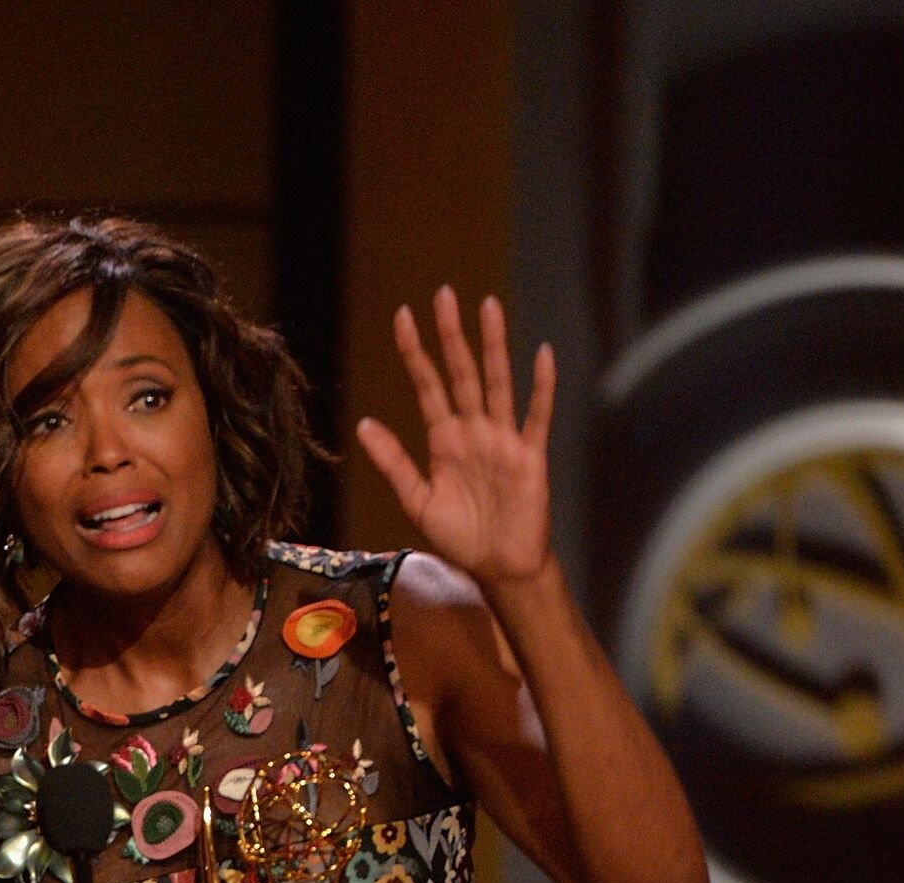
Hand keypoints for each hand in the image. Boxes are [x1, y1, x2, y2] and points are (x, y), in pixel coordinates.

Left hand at [357, 287, 556, 586]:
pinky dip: (540, 387)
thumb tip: (363, 424)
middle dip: (452, 335)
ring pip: (496, 383)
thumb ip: (393, 462)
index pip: (426, 385)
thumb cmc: (459, 536)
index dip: (414, 352)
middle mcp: (473, 431)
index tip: (403, 316)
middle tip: (444, 294)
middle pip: (461, 373)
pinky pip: (536, 415)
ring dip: (493, 346)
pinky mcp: (529, 456)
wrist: (498, 566)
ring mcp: (503, 439)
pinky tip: (541, 354)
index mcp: (443, 440)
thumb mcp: (416, 499)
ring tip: (488, 307)